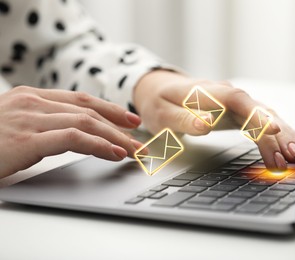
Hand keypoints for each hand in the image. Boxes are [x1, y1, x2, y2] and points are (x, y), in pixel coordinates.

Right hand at [0, 86, 145, 177]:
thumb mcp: (15, 126)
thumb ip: (42, 125)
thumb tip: (73, 134)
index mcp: (30, 97)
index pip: (80, 100)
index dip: (109, 109)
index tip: (128, 120)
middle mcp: (32, 102)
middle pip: (88, 111)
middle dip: (119, 126)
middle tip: (140, 139)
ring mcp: (28, 118)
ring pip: (86, 123)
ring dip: (116, 138)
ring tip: (134, 151)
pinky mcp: (26, 138)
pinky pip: (74, 138)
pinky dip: (99, 145)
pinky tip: (115, 153)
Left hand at [134, 71, 294, 169]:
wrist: (161, 90)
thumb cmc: (160, 102)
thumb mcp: (163, 113)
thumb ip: (184, 119)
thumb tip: (206, 124)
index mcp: (208, 92)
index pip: (237, 100)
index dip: (256, 113)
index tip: (272, 128)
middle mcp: (226, 95)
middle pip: (258, 109)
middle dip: (277, 132)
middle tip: (291, 156)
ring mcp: (234, 104)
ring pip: (264, 116)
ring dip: (281, 136)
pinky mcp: (238, 113)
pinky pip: (260, 124)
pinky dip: (274, 137)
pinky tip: (287, 150)